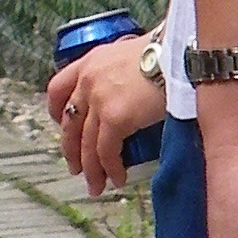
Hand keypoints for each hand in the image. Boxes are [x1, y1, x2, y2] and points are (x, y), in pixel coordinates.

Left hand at [45, 40, 166, 196]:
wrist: (181, 53)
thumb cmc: (168, 52)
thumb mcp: (132, 54)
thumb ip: (120, 73)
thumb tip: (128, 94)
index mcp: (91, 62)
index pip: (57, 88)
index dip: (56, 112)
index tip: (60, 125)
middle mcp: (88, 81)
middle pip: (69, 123)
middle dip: (72, 150)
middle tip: (76, 167)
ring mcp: (98, 101)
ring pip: (85, 144)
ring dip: (90, 169)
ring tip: (96, 185)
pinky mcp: (114, 119)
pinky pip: (106, 152)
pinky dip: (111, 169)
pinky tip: (117, 178)